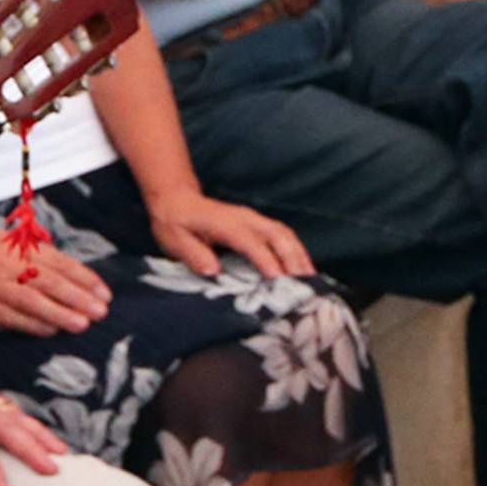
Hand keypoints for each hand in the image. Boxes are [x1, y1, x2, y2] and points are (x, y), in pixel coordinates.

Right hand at [0, 226, 112, 335]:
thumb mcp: (5, 241)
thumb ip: (35, 254)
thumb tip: (68, 270)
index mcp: (18, 248)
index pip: (59, 263)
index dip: (84, 278)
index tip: (103, 292)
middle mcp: (8, 267)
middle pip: (50, 282)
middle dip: (79, 297)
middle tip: (101, 309)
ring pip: (33, 302)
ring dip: (60, 314)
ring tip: (82, 323)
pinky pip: (12, 319)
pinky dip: (33, 325)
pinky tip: (51, 330)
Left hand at [145, 183, 313, 278]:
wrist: (177, 201)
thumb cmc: (175, 224)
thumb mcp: (175, 240)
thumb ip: (193, 254)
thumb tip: (213, 270)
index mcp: (226, 224)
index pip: (251, 243)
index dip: (266, 260)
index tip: (278, 280)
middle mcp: (246, 219)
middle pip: (278, 235)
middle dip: (294, 259)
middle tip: (306, 284)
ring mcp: (254, 219)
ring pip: (285, 234)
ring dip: (300, 255)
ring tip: (311, 279)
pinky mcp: (258, 224)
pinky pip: (283, 235)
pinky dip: (296, 251)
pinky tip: (302, 268)